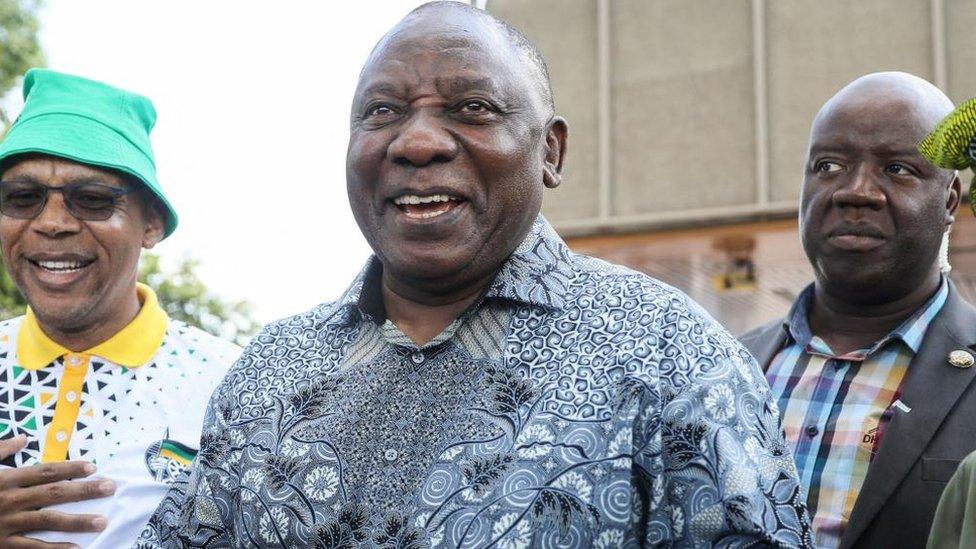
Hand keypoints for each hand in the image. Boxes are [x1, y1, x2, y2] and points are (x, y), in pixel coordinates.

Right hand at [0, 435, 115, 548]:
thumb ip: (0, 450)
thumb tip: (23, 438)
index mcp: (5, 479)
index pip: (45, 472)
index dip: (70, 469)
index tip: (92, 467)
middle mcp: (9, 500)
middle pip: (54, 494)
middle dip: (85, 490)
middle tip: (111, 487)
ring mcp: (6, 524)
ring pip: (48, 521)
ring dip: (77, 521)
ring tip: (102, 521)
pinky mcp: (1, 544)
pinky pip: (32, 548)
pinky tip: (77, 548)